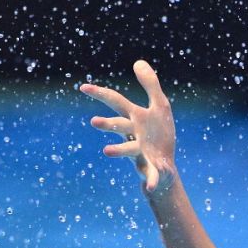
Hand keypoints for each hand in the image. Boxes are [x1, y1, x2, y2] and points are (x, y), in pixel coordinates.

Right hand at [81, 59, 175, 194]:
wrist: (164, 167)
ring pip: (128, 150)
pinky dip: (150, 180)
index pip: (116, 102)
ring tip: (106, 151)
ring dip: (118, 150)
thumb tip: (137, 61)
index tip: (83, 87)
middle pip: (119, 126)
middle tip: (93, 122)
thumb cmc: (159, 135)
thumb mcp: (160, 105)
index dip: (101, 94)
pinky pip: (151, 175)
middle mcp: (133, 135)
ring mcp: (141, 152)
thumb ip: (150, 84)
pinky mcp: (152, 168)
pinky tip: (149, 186)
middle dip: (108, 124)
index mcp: (134, 118)